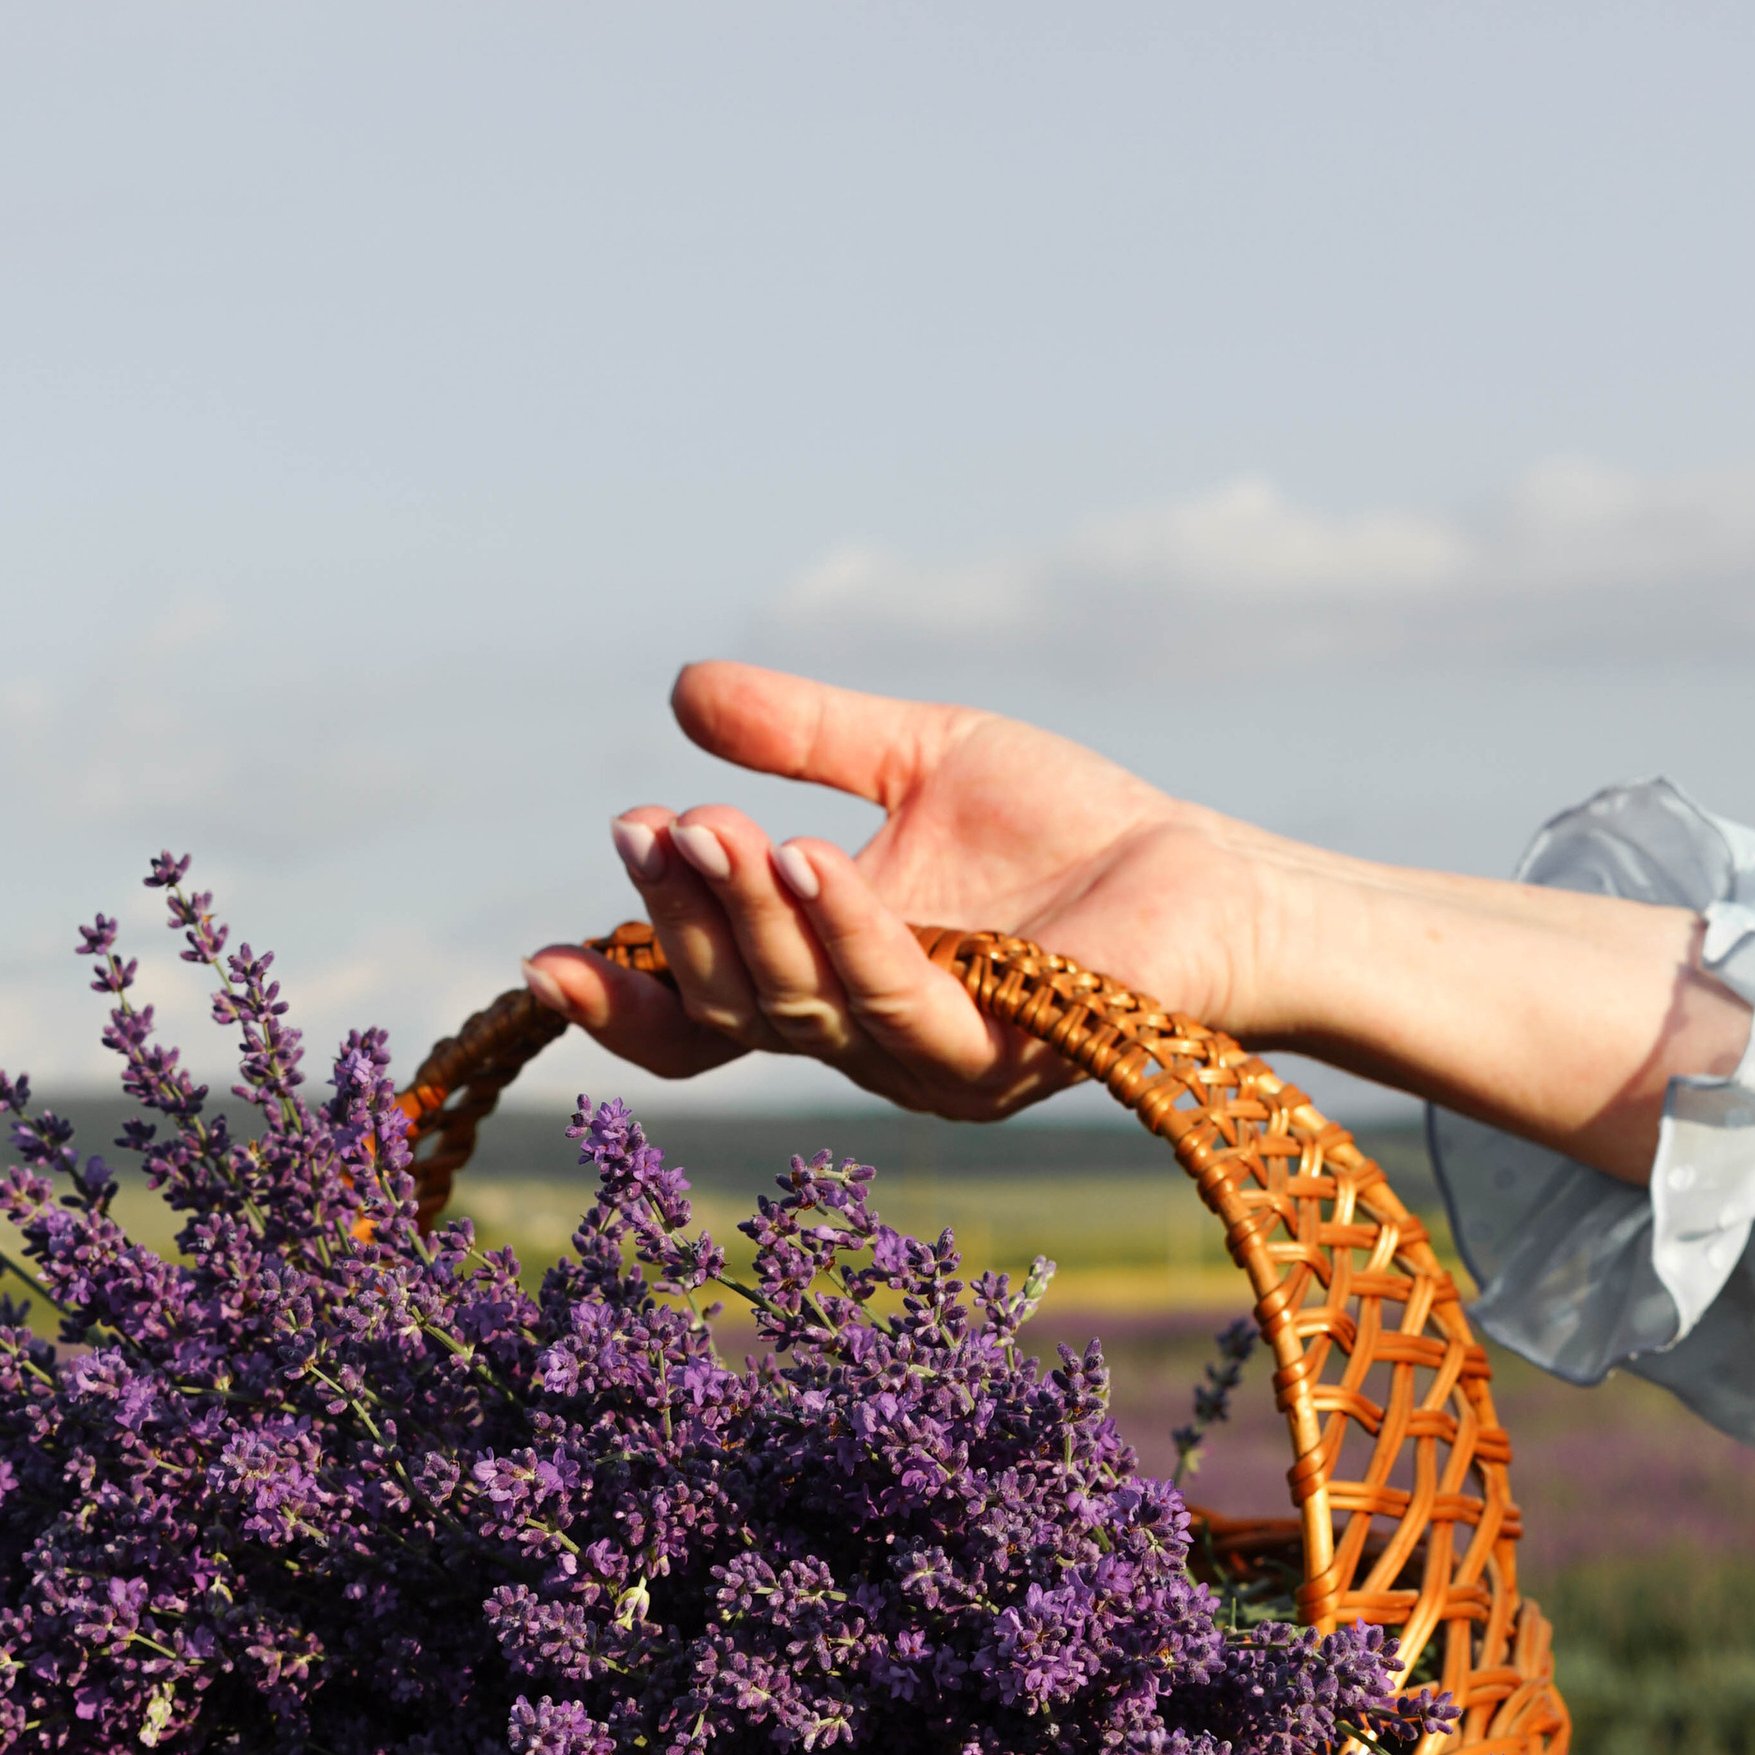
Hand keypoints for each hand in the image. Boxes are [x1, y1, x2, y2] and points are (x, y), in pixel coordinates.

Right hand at [520, 663, 1290, 1121]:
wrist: (1213, 881)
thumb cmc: (1074, 835)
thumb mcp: (918, 760)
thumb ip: (804, 739)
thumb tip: (682, 689)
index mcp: (829, 986)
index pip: (698, 1021)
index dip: (621, 1002)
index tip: (541, 959)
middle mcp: (864, 1043)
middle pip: (734, 1005)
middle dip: (679, 918)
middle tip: (646, 824)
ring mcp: (930, 1065)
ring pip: (801, 1010)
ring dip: (746, 919)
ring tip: (711, 826)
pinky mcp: (1004, 1059)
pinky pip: (901, 1005)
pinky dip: (848, 933)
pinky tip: (810, 858)